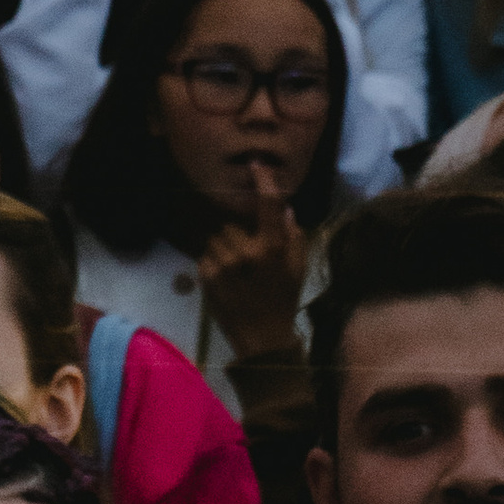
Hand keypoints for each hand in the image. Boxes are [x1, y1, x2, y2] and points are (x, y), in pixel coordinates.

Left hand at [197, 180, 308, 357]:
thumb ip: (293, 236)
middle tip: (249, 253)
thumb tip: (285, 209)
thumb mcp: (298, 267)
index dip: (263, 182)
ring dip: (225, 246)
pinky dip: (215, 260)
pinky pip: (207, 253)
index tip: (256, 165)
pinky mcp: (205, 274)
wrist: (261, 338)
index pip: (268, 206)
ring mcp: (222, 263)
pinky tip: (227, 278)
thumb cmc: (283, 300)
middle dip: (239, 232)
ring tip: (237, 268)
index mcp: (272, 248)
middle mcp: (245, 252)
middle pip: (233, 222)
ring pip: (217, 236)